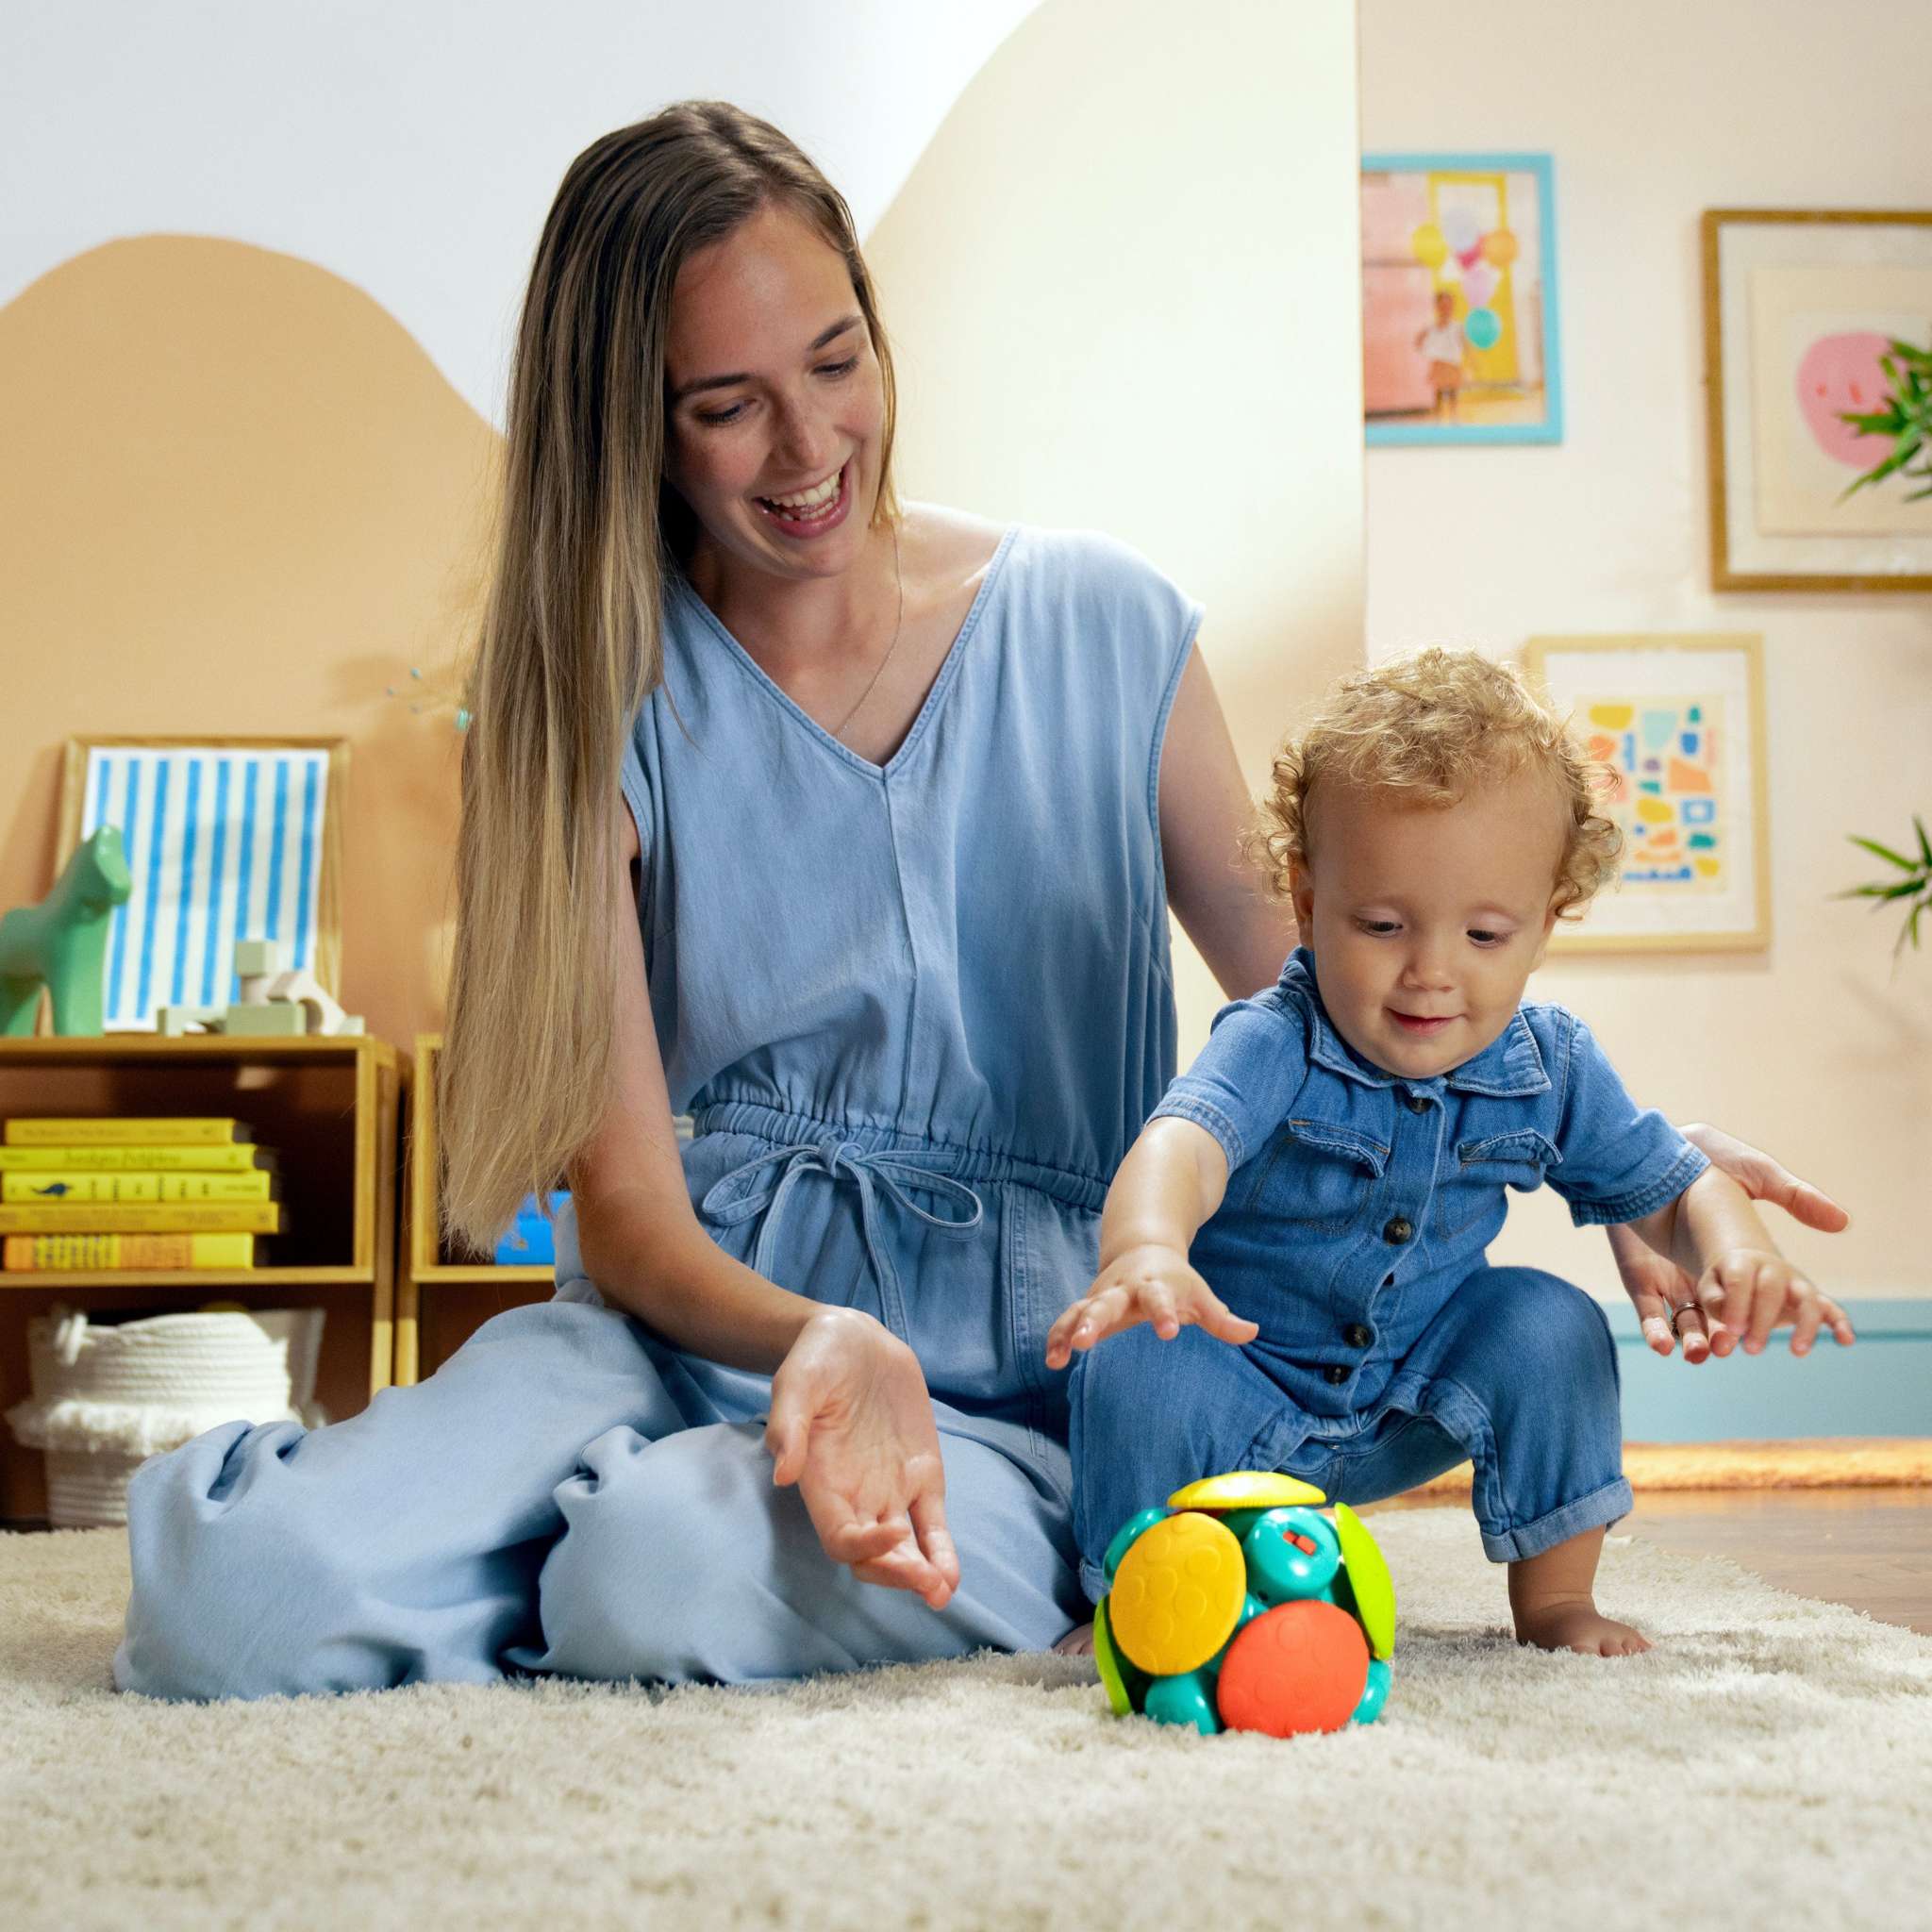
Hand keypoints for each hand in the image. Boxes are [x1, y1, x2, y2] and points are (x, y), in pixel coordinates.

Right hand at [765, 1308, 958, 1608]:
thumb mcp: (796, 1382)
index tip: (892, 1531)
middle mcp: (856, 1496)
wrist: (853, 1339)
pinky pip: (932, 1523)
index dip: (864, 1546)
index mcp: (823, 1483)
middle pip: (874, 1557)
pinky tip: (951, 1575)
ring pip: (906, 1549)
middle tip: (926, 1581)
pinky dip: (941, 1550)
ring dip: (923, 1574)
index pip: (840, 1538)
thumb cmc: (815, 1360)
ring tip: (942, 1589)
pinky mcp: (922, 1473)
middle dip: (897, 1573)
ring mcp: (892, 1489)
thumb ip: (789, 1423)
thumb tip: (783, 1473)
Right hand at [1043, 1243, 1258, 1369]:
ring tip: (1061, 1354)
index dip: (1165, 1314)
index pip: (1160, 1299)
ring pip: (1080, 1309)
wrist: (1143, 1250)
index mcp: (1155, 1285)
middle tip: (1087, 1341)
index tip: (1169, 1332)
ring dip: (1069, 1329)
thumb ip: (1221, 1318)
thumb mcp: (1200, 1295)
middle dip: (1095, 1320)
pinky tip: (1053, 1360)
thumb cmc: (1177, 1282)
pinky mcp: (1087, 1305)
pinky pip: (1067, 1320)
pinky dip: (1057, 1337)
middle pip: (1107, 1302)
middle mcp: (1124, 1289)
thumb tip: (1252, 1332)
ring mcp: (1102, 1296)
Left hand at [1611, 1123, 1850, 1361]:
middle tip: (1736, 1351)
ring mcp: (1669, 1277)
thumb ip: (1794, 1197)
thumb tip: (1841, 1221)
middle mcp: (1705, 1275)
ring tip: (1698, 1354)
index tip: (1799, 1348)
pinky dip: (1655, 1330)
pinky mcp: (1637, 1274)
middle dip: (1727, 1339)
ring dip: (1693, 1342)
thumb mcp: (1754, 1173)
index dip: (1778, 1324)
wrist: (1652, 1147)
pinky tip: (1663, 1344)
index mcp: (1736, 1260)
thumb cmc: (1709, 1155)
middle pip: (1722, 1321)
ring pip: (1686, 1322)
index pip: (1762, 1305)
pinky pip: (1647, 1310)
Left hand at [1681, 1247, 1854, 1357]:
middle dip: (1763, 1320)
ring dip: (1805, 1325)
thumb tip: (1720, 1346)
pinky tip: (1846, 1341)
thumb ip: (1714, 1310)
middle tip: (1752, 1350)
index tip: (1733, 1331)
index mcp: (1743, 1262)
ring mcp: (1797, 1283)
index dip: (1737, 1305)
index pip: (1740, 1280)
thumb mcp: (1711, 1289)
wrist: (1750, 1265)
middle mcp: (1774, 1269)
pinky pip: (1833, 1308)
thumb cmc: (1725, 1283)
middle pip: (1772, 1290)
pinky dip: (1841, 1322)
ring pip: (1808, 1299)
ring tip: (1797, 1352)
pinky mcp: (1815, 1298)